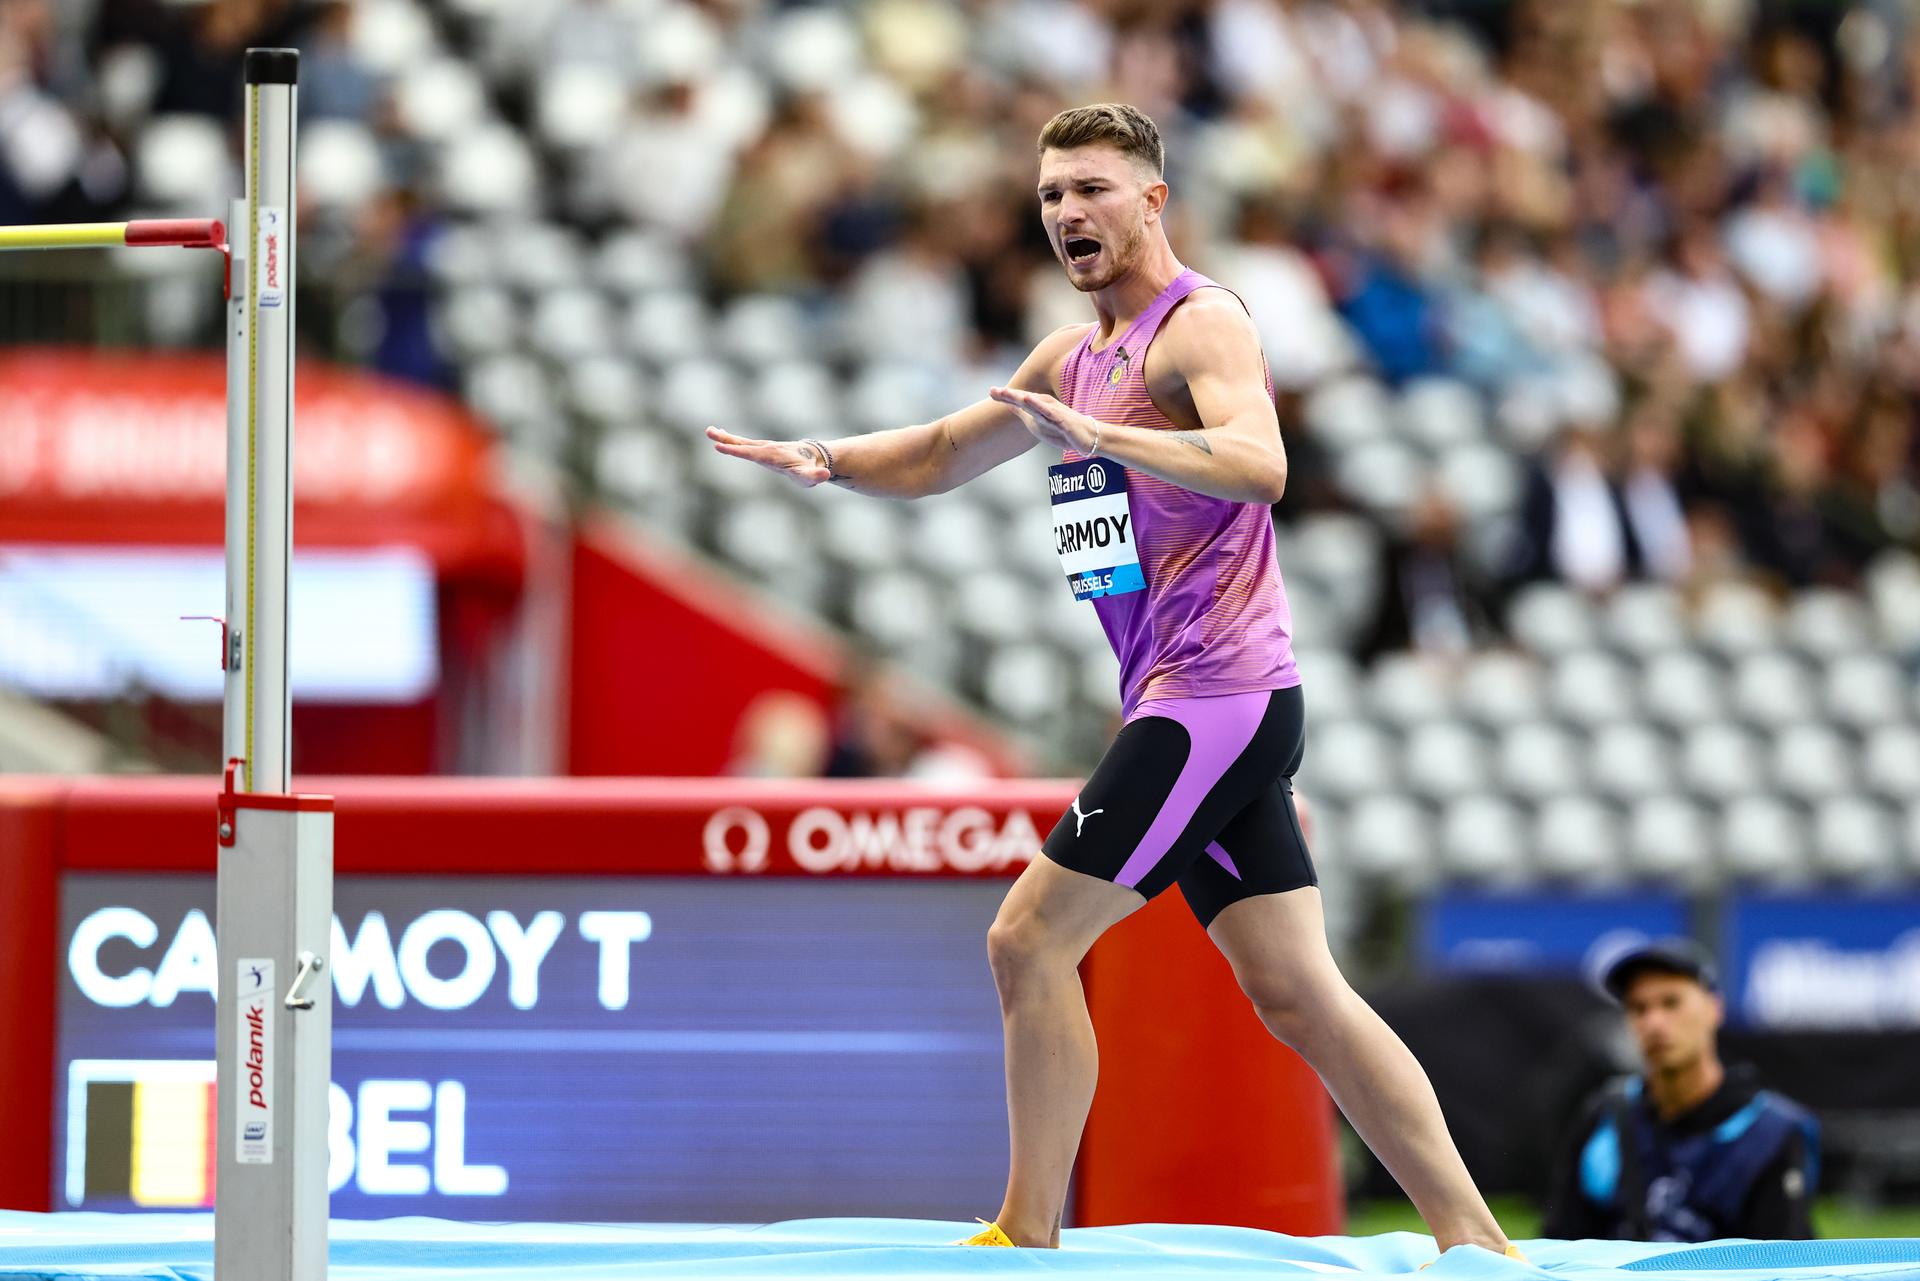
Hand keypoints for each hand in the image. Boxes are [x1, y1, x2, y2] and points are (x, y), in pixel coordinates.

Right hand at [705, 427, 830, 486]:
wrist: (816, 457)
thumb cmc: (811, 470)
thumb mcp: (813, 476)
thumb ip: (816, 476)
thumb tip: (825, 474)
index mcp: (773, 456)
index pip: (752, 453)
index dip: (736, 451)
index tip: (720, 447)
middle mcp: (767, 448)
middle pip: (744, 444)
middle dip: (727, 439)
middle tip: (709, 432)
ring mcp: (765, 447)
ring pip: (742, 441)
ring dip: (726, 437)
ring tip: (709, 430)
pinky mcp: (763, 448)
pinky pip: (745, 443)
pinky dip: (732, 439)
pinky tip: (721, 435)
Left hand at [988, 386, 1098, 453]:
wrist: (1088, 437)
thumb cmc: (1063, 429)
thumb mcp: (1038, 423)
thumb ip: (1023, 413)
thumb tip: (1007, 404)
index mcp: (1039, 406)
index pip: (1020, 401)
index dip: (1005, 396)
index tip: (991, 391)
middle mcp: (1045, 405)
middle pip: (1024, 400)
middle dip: (1009, 395)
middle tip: (993, 391)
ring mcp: (1053, 412)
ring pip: (1034, 404)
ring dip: (1020, 398)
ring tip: (1006, 393)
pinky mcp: (1062, 419)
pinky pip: (1049, 412)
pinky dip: (1038, 405)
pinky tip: (1028, 399)